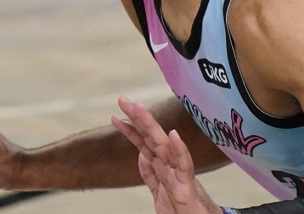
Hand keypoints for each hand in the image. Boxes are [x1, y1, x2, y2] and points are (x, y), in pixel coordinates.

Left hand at [111, 96, 222, 213]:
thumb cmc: (183, 210)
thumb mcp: (159, 192)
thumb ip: (150, 175)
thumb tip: (141, 155)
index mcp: (162, 168)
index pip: (144, 144)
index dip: (130, 129)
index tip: (115, 116)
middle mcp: (170, 166)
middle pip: (151, 138)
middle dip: (137, 118)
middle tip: (122, 99)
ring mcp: (178, 174)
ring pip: (164, 145)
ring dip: (151, 125)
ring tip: (139, 107)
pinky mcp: (187, 186)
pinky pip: (185, 166)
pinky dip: (180, 150)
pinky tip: (174, 134)